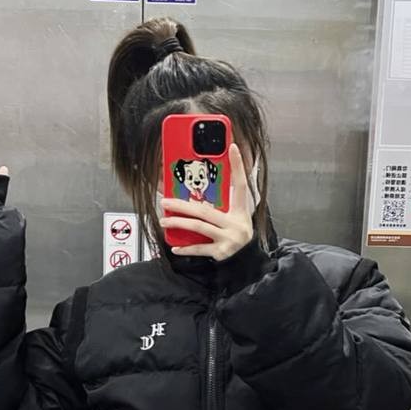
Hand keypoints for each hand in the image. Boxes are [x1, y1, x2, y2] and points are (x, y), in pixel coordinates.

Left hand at [159, 143, 254, 259]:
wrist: (246, 262)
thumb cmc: (235, 236)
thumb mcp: (235, 219)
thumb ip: (221, 206)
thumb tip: (195, 196)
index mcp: (240, 212)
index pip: (240, 185)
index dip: (238, 166)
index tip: (232, 148)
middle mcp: (236, 224)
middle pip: (206, 210)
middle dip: (183, 205)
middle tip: (165, 201)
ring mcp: (229, 239)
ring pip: (199, 227)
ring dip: (179, 223)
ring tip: (164, 219)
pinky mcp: (221, 253)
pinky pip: (200, 249)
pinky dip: (186, 248)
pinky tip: (173, 246)